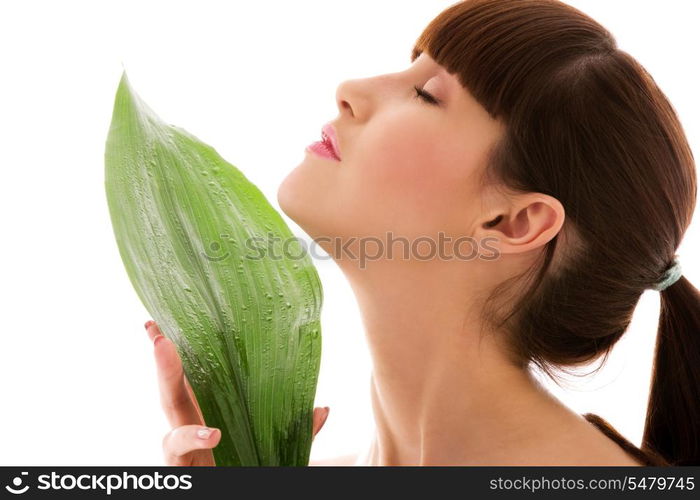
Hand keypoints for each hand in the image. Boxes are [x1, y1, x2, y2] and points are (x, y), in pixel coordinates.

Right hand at [145, 319, 329, 465]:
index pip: (194, 384)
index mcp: (210, 421)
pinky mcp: (182, 472)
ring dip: (168, 382)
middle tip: (159, 330)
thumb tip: (322, 409)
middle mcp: (192, 436)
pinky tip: (210, 433)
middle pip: (172, 394)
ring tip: (165, 348)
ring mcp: (184, 455)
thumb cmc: (258, 473)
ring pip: (170, 418)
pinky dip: (191, 439)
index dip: (181, 356)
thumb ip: (299, 434)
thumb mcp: (283, 455)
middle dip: (164, 361)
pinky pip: (179, 452)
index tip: (165, 323)